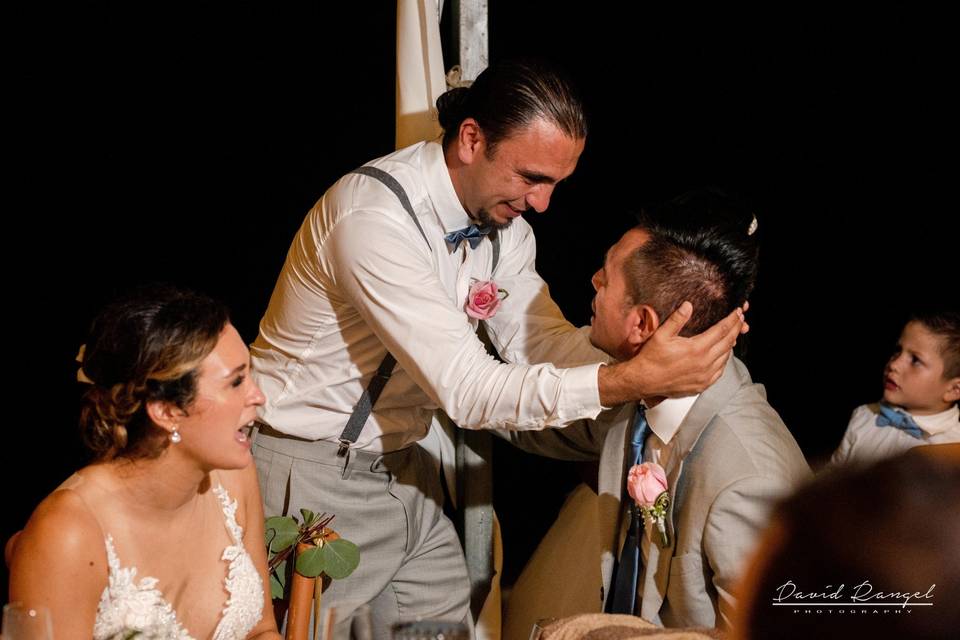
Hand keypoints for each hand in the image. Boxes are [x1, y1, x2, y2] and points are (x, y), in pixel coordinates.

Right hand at [598, 302, 742, 404]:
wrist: (644, 381)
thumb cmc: (651, 358)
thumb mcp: (661, 335)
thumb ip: (677, 319)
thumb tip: (688, 305)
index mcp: (697, 349)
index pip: (722, 330)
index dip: (732, 320)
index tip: (737, 312)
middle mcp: (704, 363)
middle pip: (728, 343)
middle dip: (736, 329)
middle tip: (740, 320)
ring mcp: (705, 376)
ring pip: (726, 357)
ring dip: (731, 345)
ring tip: (732, 335)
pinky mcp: (702, 385)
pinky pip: (719, 372)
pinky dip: (724, 361)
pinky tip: (722, 355)